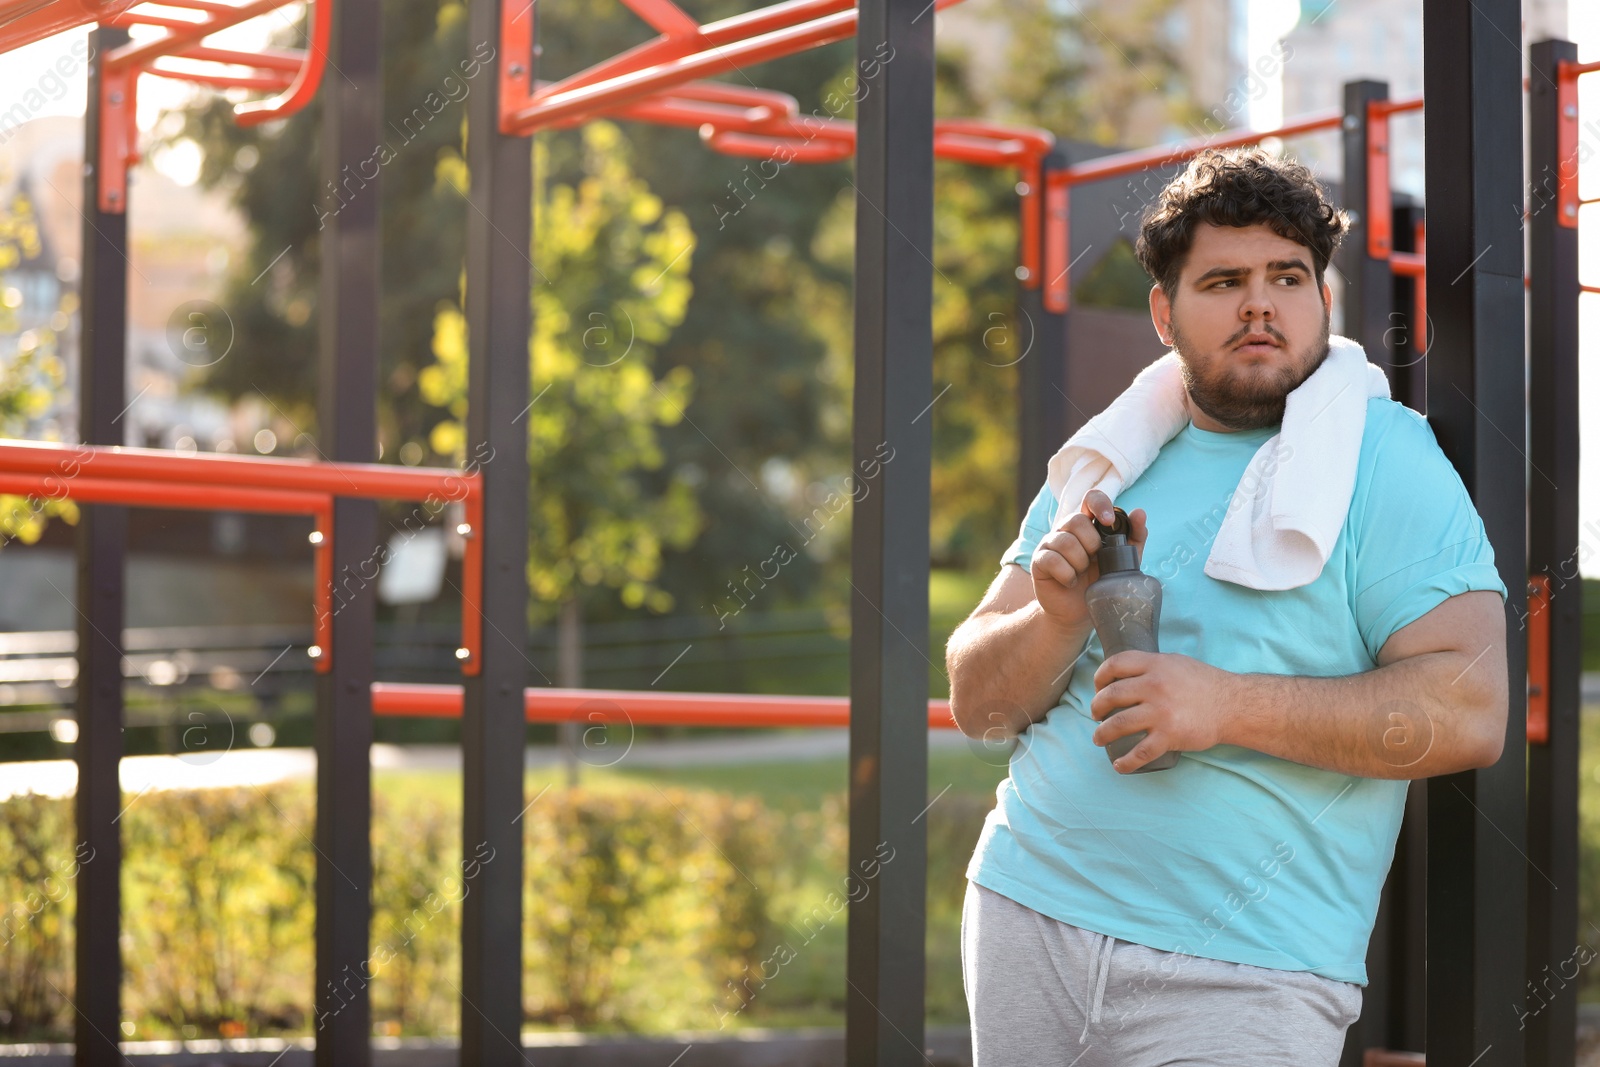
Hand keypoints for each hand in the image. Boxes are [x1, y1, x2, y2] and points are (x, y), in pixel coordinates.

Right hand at [1031, 488, 1147, 632]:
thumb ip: (1134, 537)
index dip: (1100, 504)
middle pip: (1076, 520)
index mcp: (1088, 525)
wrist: (1079, 613)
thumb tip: (1140, 512)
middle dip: (1091, 544)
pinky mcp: (1039, 561)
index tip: (1109, 522)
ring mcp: (1050, 544)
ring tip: (1081, 574)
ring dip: (1079, 562)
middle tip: (1094, 560)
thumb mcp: (1124, 561)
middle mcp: (1067, 530)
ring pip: (1065, 541)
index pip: (1091, 498)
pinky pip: (1053, 559)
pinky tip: (1070, 582)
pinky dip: (1067, 574)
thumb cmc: (1101, 583)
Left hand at [1089, 650, 1231, 771]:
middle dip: (1096, 707)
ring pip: (1117, 725)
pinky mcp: (1169, 735)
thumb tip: (1126, 673)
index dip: (1100, 676)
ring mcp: (1160, 712)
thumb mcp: (1176, 663)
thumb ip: (1151, 666)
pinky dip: (1126, 762)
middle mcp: (1154, 686)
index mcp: (1155, 665)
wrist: (1233, 706)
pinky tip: (1119, 765)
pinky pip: (1139, 752)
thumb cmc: (1205, 683)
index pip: (1115, 664)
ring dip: (1102, 734)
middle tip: (1095, 714)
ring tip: (1098, 738)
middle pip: (1111, 695)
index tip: (1097, 687)